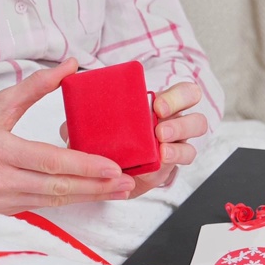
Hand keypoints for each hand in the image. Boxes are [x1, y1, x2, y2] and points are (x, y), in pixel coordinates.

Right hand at [0, 59, 136, 214]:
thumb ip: (36, 85)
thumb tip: (71, 65)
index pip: (51, 161)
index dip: (86, 166)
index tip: (114, 166)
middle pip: (57, 187)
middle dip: (96, 187)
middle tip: (128, 183)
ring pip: (53, 201)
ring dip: (88, 196)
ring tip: (117, 190)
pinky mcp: (0, 210)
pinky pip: (41, 205)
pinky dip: (67, 198)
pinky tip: (88, 192)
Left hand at [58, 81, 206, 198]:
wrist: (112, 172)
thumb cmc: (108, 140)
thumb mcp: (95, 128)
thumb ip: (83, 123)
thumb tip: (68, 124)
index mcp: (159, 104)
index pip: (183, 93)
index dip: (177, 97)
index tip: (156, 106)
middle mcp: (172, 121)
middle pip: (196, 114)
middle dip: (181, 117)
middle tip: (160, 127)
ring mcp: (175, 143)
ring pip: (193, 138)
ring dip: (180, 142)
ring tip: (161, 149)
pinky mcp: (170, 166)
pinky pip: (181, 162)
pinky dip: (170, 162)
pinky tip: (156, 163)